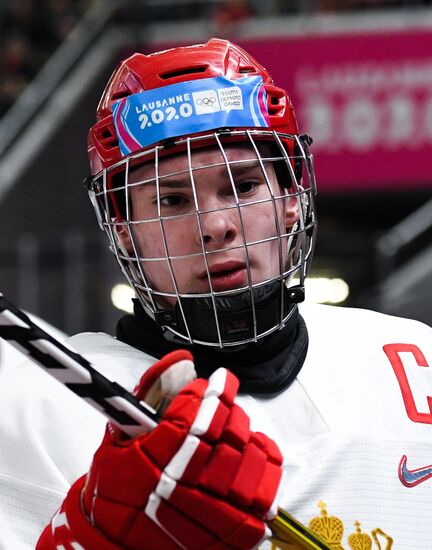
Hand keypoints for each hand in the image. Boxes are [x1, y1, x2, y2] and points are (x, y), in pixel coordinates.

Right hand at [37, 350, 282, 548]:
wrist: (113, 543)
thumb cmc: (115, 485)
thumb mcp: (117, 437)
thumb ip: (147, 393)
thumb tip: (181, 359)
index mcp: (151, 459)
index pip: (192, 416)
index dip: (210, 393)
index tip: (217, 382)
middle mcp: (181, 486)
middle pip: (225, 434)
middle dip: (229, 410)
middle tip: (225, 402)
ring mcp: (206, 514)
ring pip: (248, 462)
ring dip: (249, 438)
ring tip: (238, 429)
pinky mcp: (226, 535)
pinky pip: (261, 499)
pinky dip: (266, 472)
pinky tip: (257, 456)